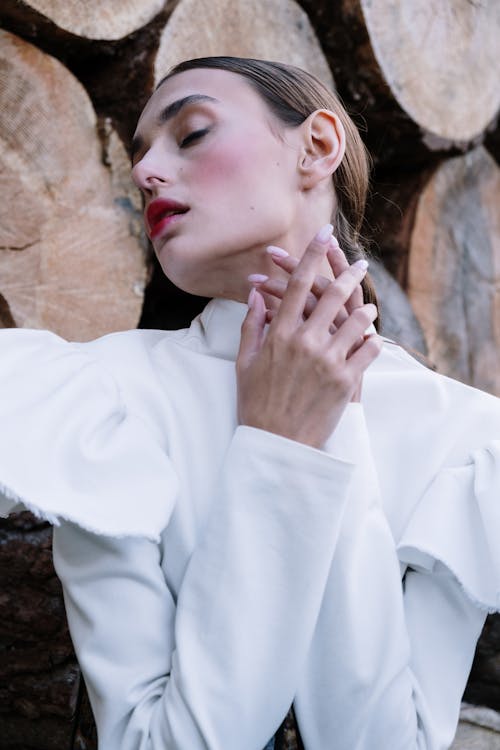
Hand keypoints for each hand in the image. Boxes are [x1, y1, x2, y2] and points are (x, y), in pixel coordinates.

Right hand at [253, 237, 367, 401]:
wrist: (276, 444)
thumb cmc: (256, 403)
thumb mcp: (244, 363)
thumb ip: (251, 326)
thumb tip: (255, 296)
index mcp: (279, 334)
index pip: (299, 284)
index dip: (312, 254)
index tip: (323, 233)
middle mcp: (305, 342)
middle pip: (332, 295)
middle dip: (349, 274)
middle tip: (360, 264)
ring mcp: (328, 360)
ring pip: (357, 320)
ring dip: (365, 309)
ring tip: (368, 305)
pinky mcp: (346, 381)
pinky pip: (368, 350)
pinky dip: (372, 339)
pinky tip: (371, 336)